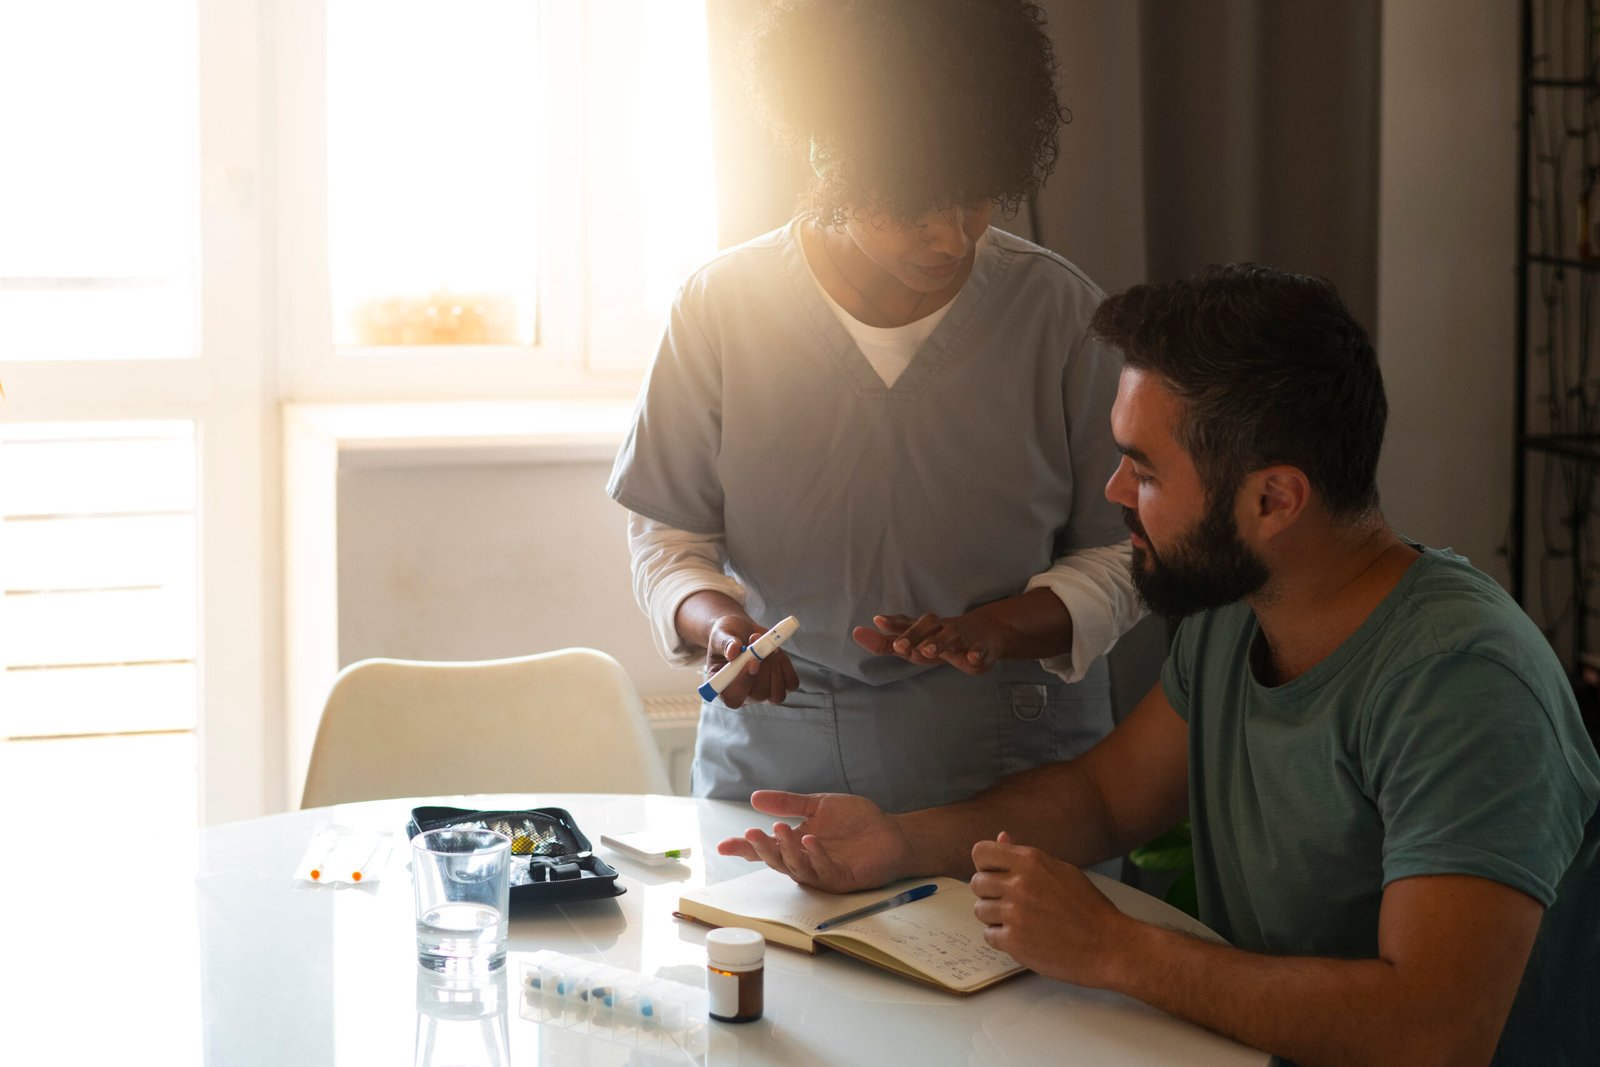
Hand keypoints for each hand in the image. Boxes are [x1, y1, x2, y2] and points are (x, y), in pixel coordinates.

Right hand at [705, 615, 798, 707]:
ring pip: (777, 694)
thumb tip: (733, 651)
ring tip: (766, 645)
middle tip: (760, 644)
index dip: (744, 685)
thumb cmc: (726, 636)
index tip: (752, 662)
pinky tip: (776, 651)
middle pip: (759, 695)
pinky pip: (790, 683)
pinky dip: (786, 666)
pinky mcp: (780, 684)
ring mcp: (764, 692)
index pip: (733, 699)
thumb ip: (725, 644)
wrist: (741, 631)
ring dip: (776, 667)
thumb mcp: (720, 635)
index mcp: (724, 687)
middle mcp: (744, 695)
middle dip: (764, 669)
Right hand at [716, 790, 913, 892]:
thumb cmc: (855, 821)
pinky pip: (824, 870)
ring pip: (796, 868)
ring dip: (787, 851)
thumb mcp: (818, 805)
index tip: (723, 845)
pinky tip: (810, 840)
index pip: (765, 849)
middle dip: (762, 849)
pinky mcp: (842, 879)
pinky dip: (816, 856)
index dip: (744, 849)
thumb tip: (755, 797)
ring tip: (780, 830)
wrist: (891, 832)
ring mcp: (822, 872)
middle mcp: (805, 862)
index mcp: (795, 845)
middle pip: (776, 861)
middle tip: (751, 833)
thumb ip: (788, 803)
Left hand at [852, 611, 1002, 674]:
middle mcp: (941, 628)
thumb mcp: (917, 641)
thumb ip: (888, 641)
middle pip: (927, 626)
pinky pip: (979, 650)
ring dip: (939, 643)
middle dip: (913, 635)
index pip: (906, 623)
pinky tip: (971, 657)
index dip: (892, 623)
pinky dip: (976, 653)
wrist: (989, 633)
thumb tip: (857, 634)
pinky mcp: (981, 648)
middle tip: (899, 646)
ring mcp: (963, 637)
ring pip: (951, 636)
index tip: (877, 620)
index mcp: (925, 629)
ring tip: (928, 651)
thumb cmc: (944, 639)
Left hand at [969, 832, 1132, 987]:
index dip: (985, 865)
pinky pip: (989, 935)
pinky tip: (1024, 937)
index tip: (996, 876)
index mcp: (1030, 861)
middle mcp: (1019, 883)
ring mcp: (1015, 913)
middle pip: (976, 883)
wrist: (1108, 945)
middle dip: (990, 894)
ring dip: (995, 917)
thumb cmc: (1088, 908)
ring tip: (1022, 922)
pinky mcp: (1014, 941)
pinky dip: (1002, 939)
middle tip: (1012, 904)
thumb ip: (1025, 856)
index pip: (980, 852)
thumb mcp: (1060, 871)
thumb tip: (1001, 837)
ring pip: (980, 910)